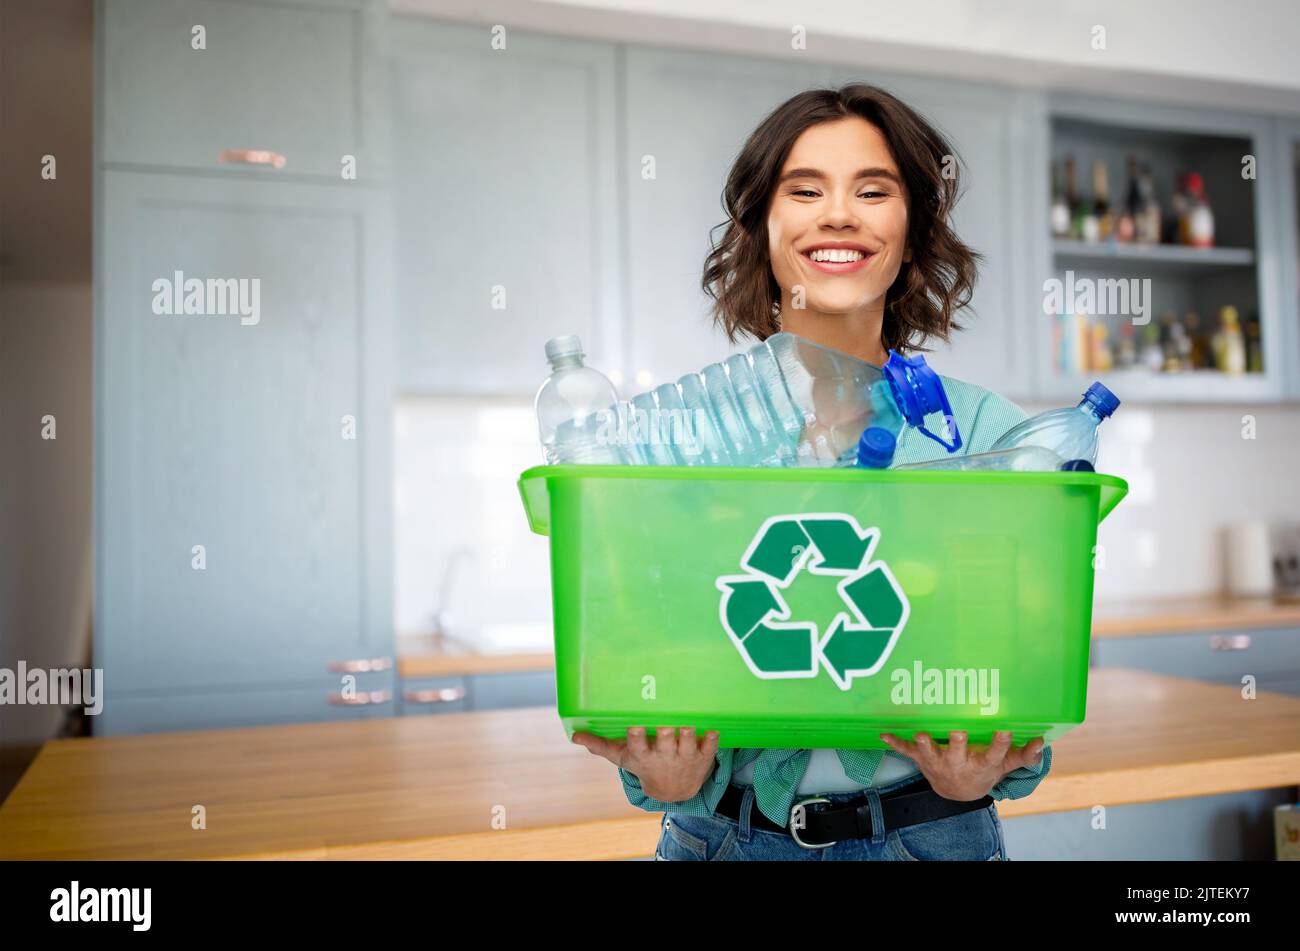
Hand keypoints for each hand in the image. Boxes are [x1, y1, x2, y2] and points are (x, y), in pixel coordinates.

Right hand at [571, 726, 719, 802]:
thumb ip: (601, 746)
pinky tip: (711, 730)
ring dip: (688, 733)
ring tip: (686, 723)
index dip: (637, 736)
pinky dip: (711, 739)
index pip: (638, 744)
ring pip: (688, 742)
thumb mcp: (623, 758)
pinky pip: (710, 746)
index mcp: (644, 755)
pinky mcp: (703, 756)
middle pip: (665, 741)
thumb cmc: (645, 766)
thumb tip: (574, 736)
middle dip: (664, 733)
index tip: (635, 726)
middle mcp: (665, 756)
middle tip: (664, 723)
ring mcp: (685, 756)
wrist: (673, 791)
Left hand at [880, 730, 1044, 800]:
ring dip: (925, 744)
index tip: (1005, 730)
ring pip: (930, 753)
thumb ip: (1023, 755)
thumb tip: (1042, 742)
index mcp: (981, 764)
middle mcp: (959, 763)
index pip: (994, 754)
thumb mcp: (1004, 766)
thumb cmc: (983, 770)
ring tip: (921, 734)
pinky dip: (895, 743)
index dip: (1000, 743)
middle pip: (958, 753)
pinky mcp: (921, 759)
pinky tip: (883, 734)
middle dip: (958, 743)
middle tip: (959, 731)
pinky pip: (906, 751)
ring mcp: (938, 761)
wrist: (957, 791)